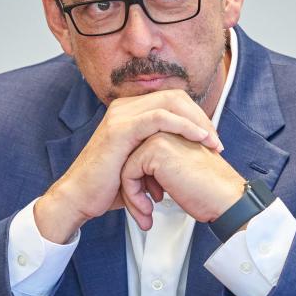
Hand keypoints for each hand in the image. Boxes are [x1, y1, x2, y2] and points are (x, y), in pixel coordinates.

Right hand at [34, 90, 223, 242]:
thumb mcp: (139, 164)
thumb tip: (185, 155)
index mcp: (130, 112)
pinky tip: (198, 139)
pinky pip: (160, 117)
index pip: (172, 101)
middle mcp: (125, 108)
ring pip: (171, 102)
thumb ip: (158, 152)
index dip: (195, 117)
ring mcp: (121, 115)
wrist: (80, 198)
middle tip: (216, 141)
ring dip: (197, 121)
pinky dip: (184, 126)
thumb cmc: (106, 186)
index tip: (211, 140)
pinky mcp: (121, 128)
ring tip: (211, 142)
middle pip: (175, 97)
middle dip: (200, 117)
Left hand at [119, 132, 245, 229]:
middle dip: (133, 190)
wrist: (226, 199)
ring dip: (132, 197)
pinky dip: (134, 197)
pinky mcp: (155, 150)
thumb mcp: (179, 173)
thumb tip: (138, 178)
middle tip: (144, 211)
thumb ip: (160, 168)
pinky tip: (148, 210)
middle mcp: (165, 130)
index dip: (140, 183)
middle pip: (130, 160)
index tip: (148, 202)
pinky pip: (128, 174)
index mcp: (172, 133)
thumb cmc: (209, 191)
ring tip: (146, 214)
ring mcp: (159, 137)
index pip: (140, 157)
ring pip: (126, 168)